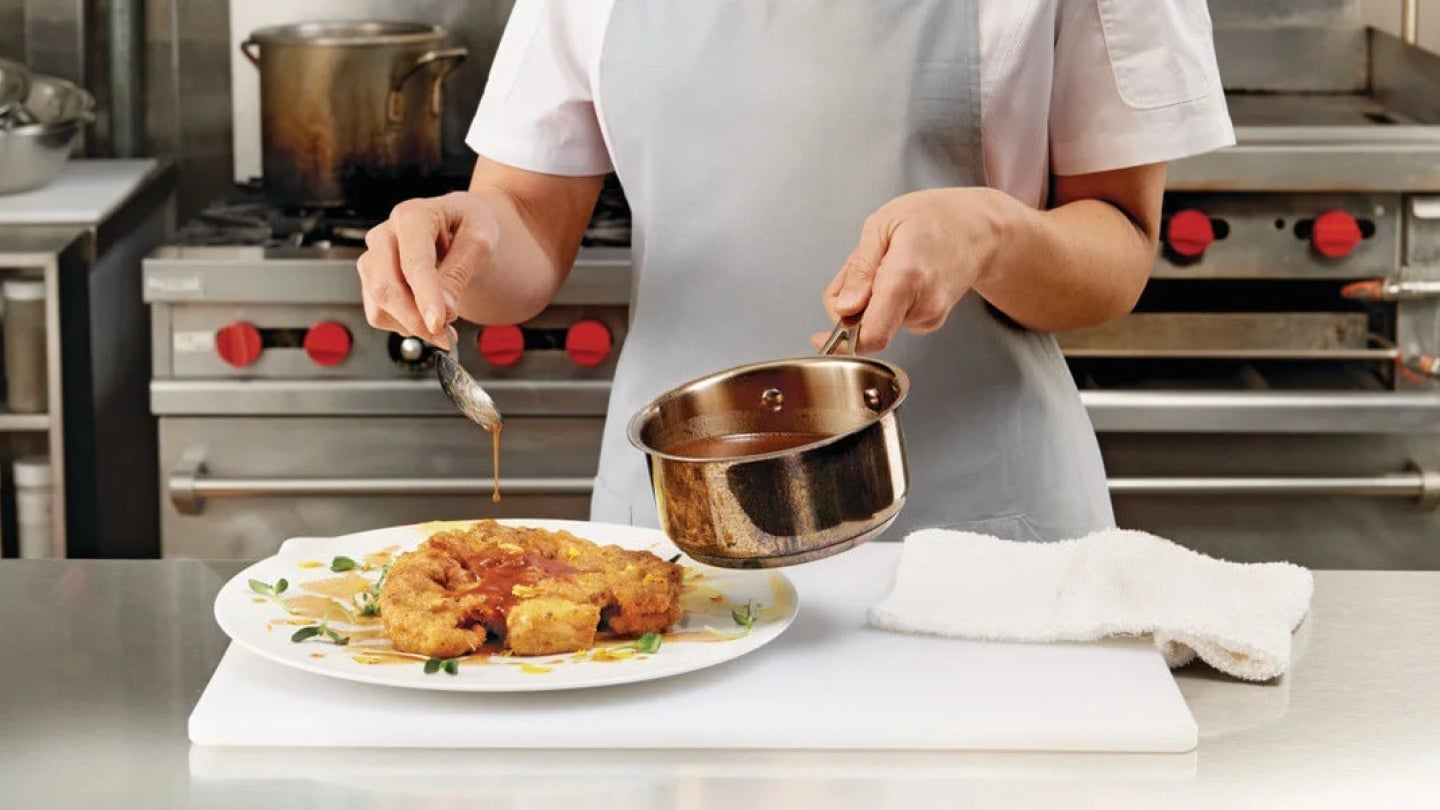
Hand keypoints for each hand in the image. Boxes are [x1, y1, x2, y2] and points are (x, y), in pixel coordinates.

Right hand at [356, 191, 500, 348]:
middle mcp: (385, 235)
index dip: (425, 297)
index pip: (413, 262)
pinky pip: (379, 314)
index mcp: (412, 216)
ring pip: (379, 306)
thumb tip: (444, 309)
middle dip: (417, 320)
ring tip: (443, 325)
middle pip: (386, 288)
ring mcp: (373, 258)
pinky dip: (404, 325)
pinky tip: (425, 317)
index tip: (438, 323)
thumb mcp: (480, 242)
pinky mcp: (371, 281)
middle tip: (447, 337)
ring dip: (412, 326)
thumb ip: (460, 273)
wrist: (459, 228)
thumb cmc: (469, 227)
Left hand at [811, 187, 1015, 353]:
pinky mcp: (930, 321)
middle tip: (866, 265)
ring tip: (891, 263)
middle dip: (852, 303)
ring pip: (878, 320)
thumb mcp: (883, 225)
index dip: (843, 342)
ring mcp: (929, 317)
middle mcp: (922, 304)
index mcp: (906, 276)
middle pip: (866, 325)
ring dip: (870, 298)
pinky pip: (892, 318)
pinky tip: (902, 274)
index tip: (822, 338)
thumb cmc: (934, 218)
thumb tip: (843, 308)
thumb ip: (859, 269)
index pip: (872, 333)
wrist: (980, 229)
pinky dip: (886, 300)